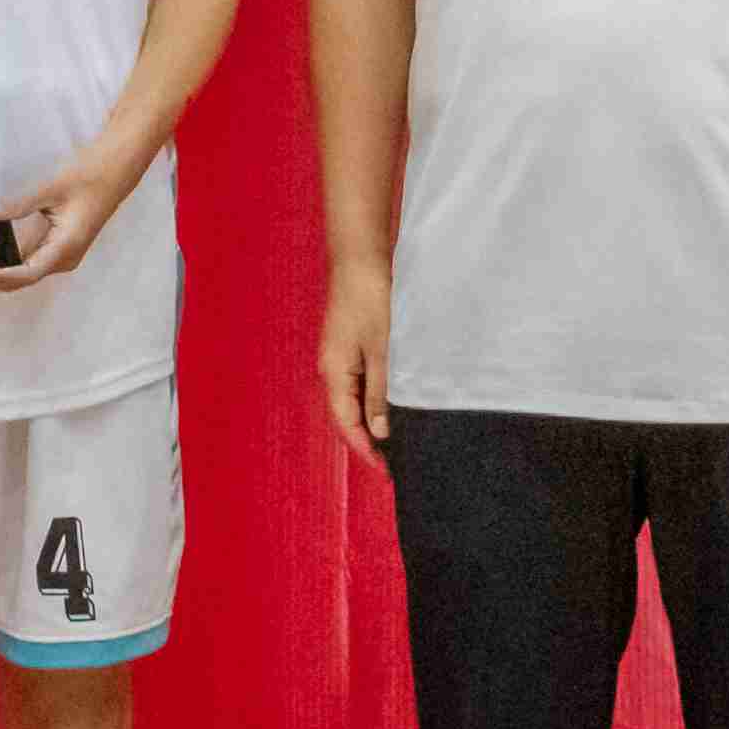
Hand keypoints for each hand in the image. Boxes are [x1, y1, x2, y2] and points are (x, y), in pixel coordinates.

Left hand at [0, 136, 147, 291]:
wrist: (114, 171)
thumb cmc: (87, 176)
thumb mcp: (52, 187)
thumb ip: (20, 203)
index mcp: (65, 248)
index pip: (26, 274)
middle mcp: (63, 259)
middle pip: (21, 280)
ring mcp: (61, 255)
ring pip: (23, 274)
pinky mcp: (56, 247)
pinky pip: (28, 262)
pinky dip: (6, 263)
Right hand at [318, 266, 393, 462]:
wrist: (360, 258)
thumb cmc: (370, 299)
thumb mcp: (383, 351)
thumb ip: (380, 392)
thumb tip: (379, 431)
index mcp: (334, 372)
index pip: (346, 423)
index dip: (365, 450)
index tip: (386, 471)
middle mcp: (332, 367)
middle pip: (347, 414)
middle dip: (367, 440)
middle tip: (394, 462)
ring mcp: (340, 355)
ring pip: (354, 397)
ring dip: (372, 418)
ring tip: (396, 438)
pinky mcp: (351, 343)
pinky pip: (360, 380)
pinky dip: (375, 397)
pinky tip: (392, 402)